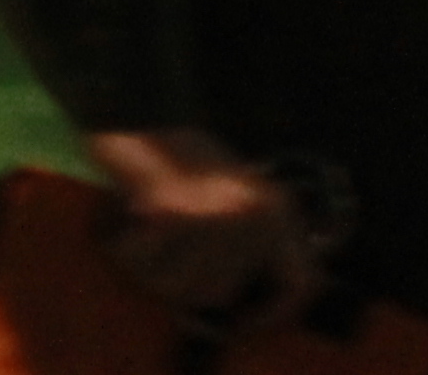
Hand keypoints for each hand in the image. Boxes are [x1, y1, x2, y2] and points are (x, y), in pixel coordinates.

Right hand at [84, 126, 318, 329]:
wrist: (138, 106)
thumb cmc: (177, 152)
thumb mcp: (232, 192)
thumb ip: (243, 241)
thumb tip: (225, 306)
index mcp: (275, 208)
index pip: (299, 284)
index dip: (274, 313)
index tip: (243, 321)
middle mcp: (253, 214)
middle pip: (220, 293)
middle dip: (186, 282)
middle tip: (164, 249)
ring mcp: (215, 215)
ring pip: (185, 288)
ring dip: (154, 270)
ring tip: (145, 232)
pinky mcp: (175, 214)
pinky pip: (145, 265)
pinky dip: (128, 251)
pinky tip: (129, 222)